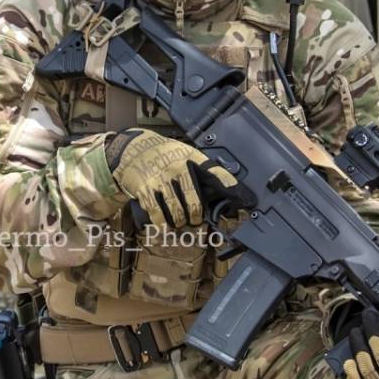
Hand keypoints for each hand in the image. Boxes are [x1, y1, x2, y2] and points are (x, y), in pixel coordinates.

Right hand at [106, 128, 241, 228]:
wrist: (131, 149)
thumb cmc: (163, 154)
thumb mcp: (184, 153)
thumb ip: (202, 169)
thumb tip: (227, 188)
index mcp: (190, 158)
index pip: (214, 172)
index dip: (230, 186)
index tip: (247, 199)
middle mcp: (176, 169)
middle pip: (194, 204)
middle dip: (195, 217)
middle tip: (194, 220)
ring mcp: (160, 181)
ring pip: (176, 213)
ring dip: (179, 223)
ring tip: (179, 222)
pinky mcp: (145, 191)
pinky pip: (157, 216)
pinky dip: (162, 226)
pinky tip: (164, 229)